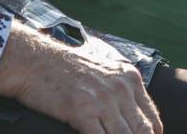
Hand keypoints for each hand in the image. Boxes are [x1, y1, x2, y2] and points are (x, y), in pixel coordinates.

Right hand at [0, 22, 160, 133]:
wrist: (33, 59)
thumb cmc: (64, 67)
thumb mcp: (103, 70)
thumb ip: (121, 90)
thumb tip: (131, 118)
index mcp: (129, 77)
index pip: (152, 118)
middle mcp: (120, 88)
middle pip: (143, 131)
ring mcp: (102, 100)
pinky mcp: (83, 112)